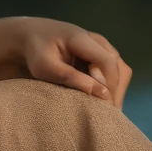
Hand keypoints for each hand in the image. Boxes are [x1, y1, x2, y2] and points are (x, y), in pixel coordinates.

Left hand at [14, 17, 131, 110]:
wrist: (31, 36)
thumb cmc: (36, 51)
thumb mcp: (46, 67)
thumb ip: (73, 78)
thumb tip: (104, 95)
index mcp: (81, 38)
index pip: (108, 61)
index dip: (110, 85)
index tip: (104, 106)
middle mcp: (96, 40)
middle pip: (119, 66)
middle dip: (116, 91)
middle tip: (108, 114)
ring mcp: (100, 46)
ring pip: (120, 69)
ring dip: (116, 90)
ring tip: (107, 110)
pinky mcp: (99, 54)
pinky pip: (114, 70)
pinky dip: (112, 86)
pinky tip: (102, 101)